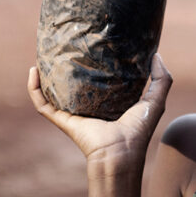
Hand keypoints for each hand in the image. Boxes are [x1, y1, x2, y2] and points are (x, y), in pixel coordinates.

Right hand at [28, 53, 172, 173]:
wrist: (121, 153)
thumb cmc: (139, 129)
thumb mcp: (155, 100)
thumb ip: (162, 79)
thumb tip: (156, 54)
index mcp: (108, 101)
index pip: (98, 79)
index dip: (94, 62)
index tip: (92, 43)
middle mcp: (88, 106)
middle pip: (72, 83)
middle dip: (66, 66)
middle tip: (64, 45)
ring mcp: (72, 113)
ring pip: (52, 91)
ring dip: (44, 76)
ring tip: (43, 55)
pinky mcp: (61, 119)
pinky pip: (42, 103)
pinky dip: (34, 89)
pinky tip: (33, 71)